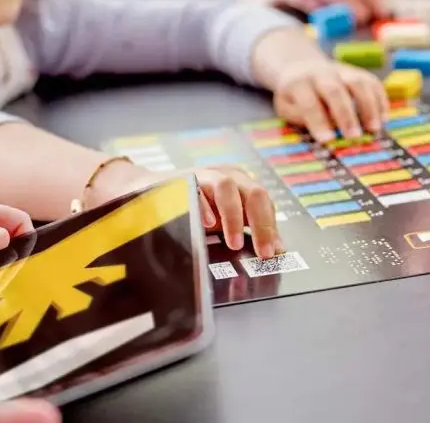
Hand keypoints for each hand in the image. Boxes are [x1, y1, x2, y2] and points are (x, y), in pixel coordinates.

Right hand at [107, 166, 279, 259]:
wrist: (153, 193)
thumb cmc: (196, 207)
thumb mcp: (227, 219)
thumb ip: (249, 230)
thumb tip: (276, 250)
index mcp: (243, 185)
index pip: (265, 204)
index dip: (271, 229)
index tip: (271, 254)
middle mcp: (229, 176)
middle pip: (254, 193)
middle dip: (261, 224)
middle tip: (262, 252)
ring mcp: (205, 175)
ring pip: (227, 187)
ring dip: (234, 216)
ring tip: (234, 243)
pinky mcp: (183, 179)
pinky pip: (195, 189)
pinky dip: (203, 206)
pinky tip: (207, 224)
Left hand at [273, 59, 387, 142]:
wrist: (302, 67)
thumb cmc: (295, 95)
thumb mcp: (286, 106)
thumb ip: (301, 117)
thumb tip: (325, 130)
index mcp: (299, 83)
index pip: (308, 102)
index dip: (318, 121)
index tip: (327, 140)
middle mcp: (322, 74)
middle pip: (335, 90)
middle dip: (345, 114)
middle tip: (353, 136)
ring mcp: (342, 71)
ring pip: (358, 82)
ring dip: (369, 107)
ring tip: (374, 129)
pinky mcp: (358, 72)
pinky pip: (373, 83)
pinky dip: (380, 100)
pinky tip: (383, 119)